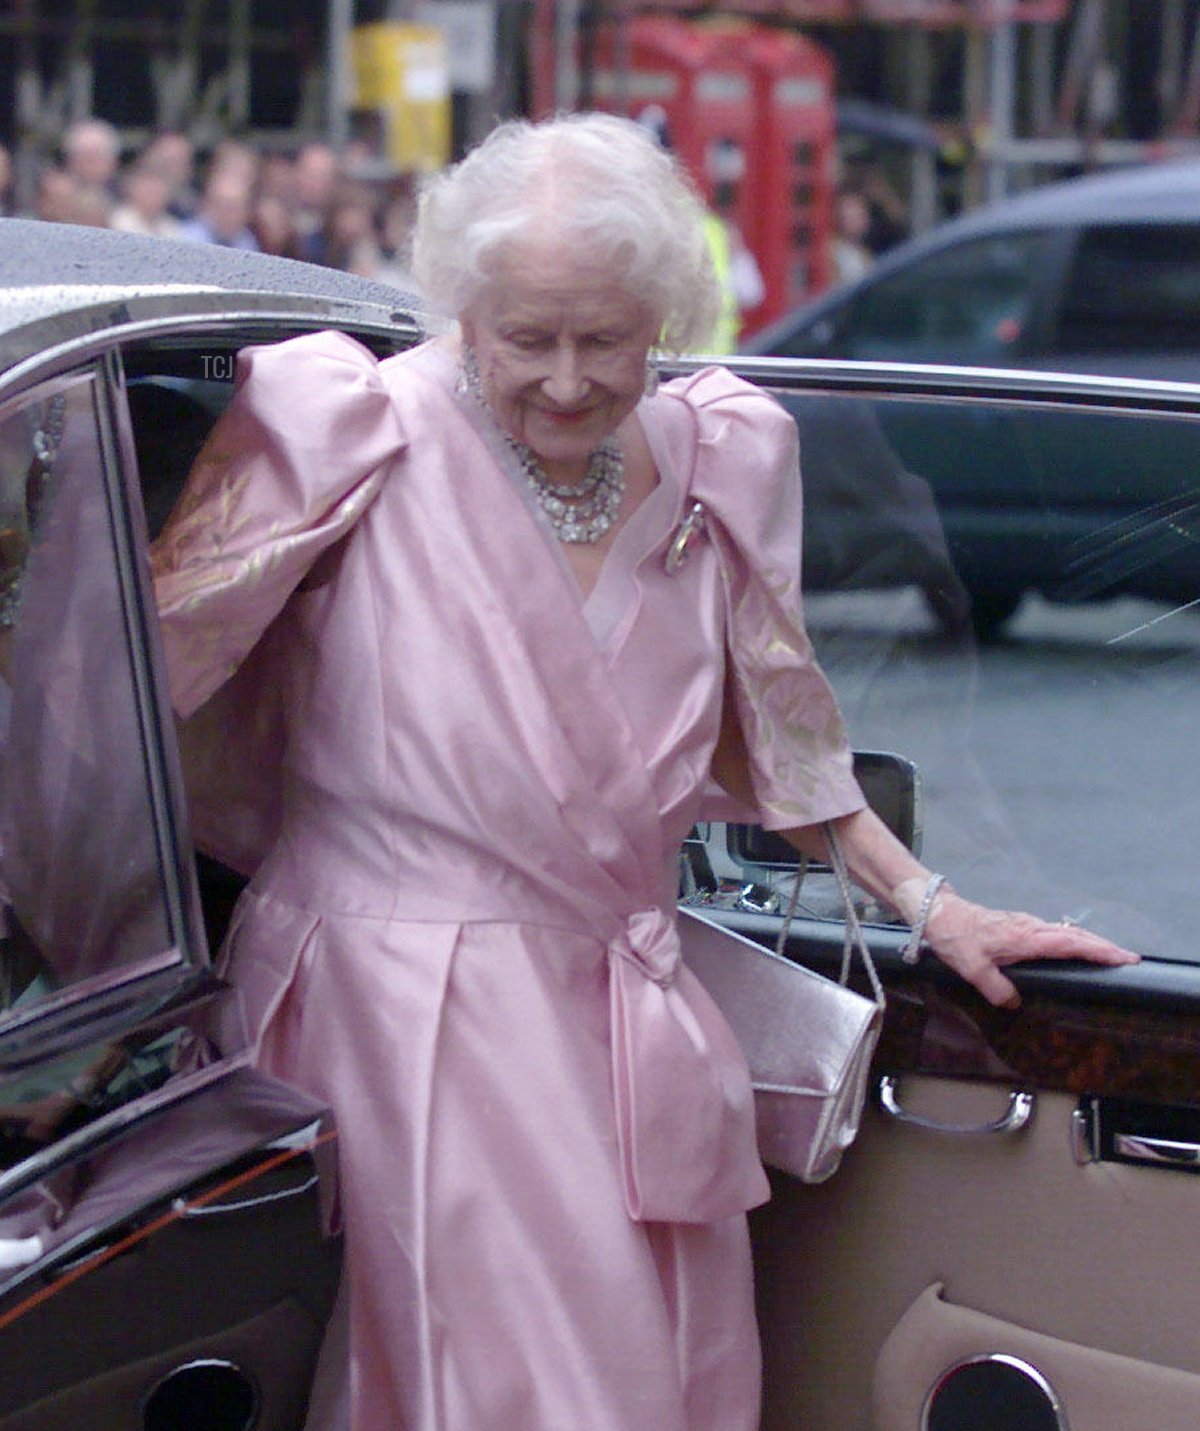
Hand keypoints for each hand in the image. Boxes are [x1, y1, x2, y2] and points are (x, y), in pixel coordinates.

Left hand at [922, 890, 1139, 1009]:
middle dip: (1103, 946)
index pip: (1070, 944)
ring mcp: (1025, 924)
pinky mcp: (1019, 925)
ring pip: (1065, 932)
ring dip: (1089, 942)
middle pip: (1075, 936)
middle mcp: (1030, 928)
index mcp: (1025, 938)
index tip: (1122, 957)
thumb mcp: (972, 969)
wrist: (939, 913)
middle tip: (1128, 958)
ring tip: (1110, 955)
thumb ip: (996, 989)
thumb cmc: (955, 938)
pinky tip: (1074, 947)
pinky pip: (1053, 932)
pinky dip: (1071, 939)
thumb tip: (1014, 1003)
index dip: (1098, 950)